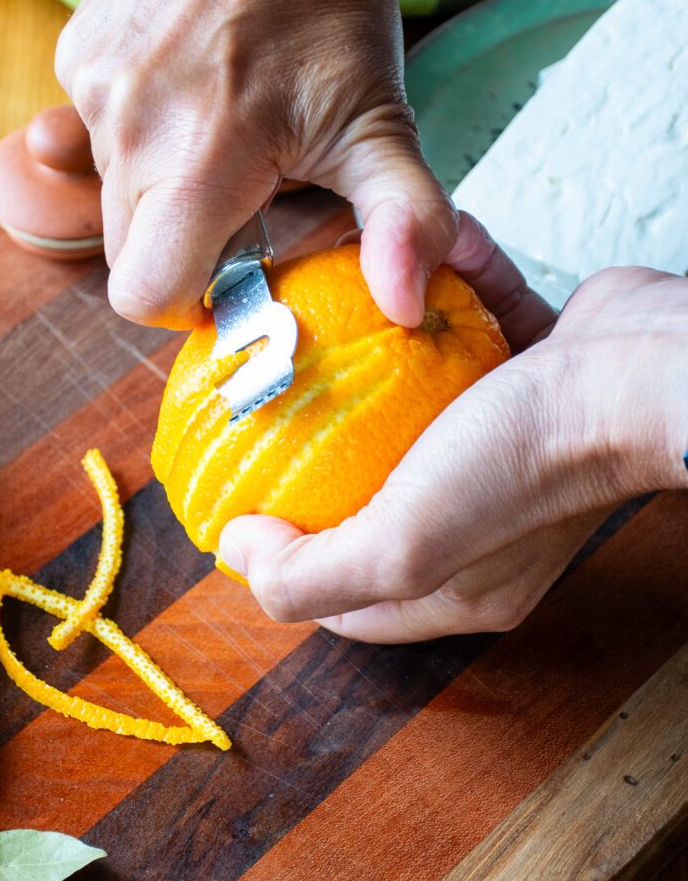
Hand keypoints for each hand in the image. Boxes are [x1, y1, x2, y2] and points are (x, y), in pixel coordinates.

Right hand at [55, 0, 455, 328]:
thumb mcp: (378, 117)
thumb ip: (401, 218)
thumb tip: (407, 306)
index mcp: (199, 158)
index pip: (145, 293)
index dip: (189, 303)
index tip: (235, 275)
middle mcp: (126, 126)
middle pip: (130, 253)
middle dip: (184, 249)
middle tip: (246, 202)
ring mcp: (92, 84)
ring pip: (115, 194)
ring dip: (165, 190)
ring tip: (225, 132)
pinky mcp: (77, 50)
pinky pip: (101, 133)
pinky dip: (145, 135)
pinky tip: (194, 91)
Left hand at [218, 215, 687, 640]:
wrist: (641, 367)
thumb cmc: (525, 460)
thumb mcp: (405, 543)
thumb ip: (312, 571)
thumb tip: (240, 551)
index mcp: (461, 585)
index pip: (349, 599)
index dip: (290, 566)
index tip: (246, 511)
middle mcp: (485, 526)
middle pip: (373, 508)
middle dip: (317, 470)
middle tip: (268, 420)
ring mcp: (507, 450)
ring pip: (411, 419)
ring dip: (366, 380)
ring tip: (313, 341)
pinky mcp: (524, 381)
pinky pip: (459, 346)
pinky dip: (430, 313)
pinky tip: (392, 281)